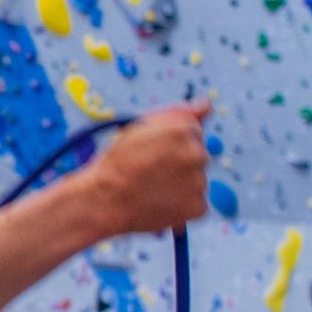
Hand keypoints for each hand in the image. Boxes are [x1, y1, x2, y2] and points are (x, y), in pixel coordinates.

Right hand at [82, 100, 211, 235]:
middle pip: (198, 156)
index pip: (193, 131)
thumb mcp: (141, 125)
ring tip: (152, 190)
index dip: (171, 142)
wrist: (104, 200)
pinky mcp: (198, 207)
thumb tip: (207, 104)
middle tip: (151, 172)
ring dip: (181, 185)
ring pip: (197, 181)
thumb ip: (180, 112)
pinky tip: (160, 204)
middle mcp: (197, 153)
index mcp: (184, 128)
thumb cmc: (118, 162)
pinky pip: (197, 205)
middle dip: (180, 162)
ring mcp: (199, 182)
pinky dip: (182, 207)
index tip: (154, 152)